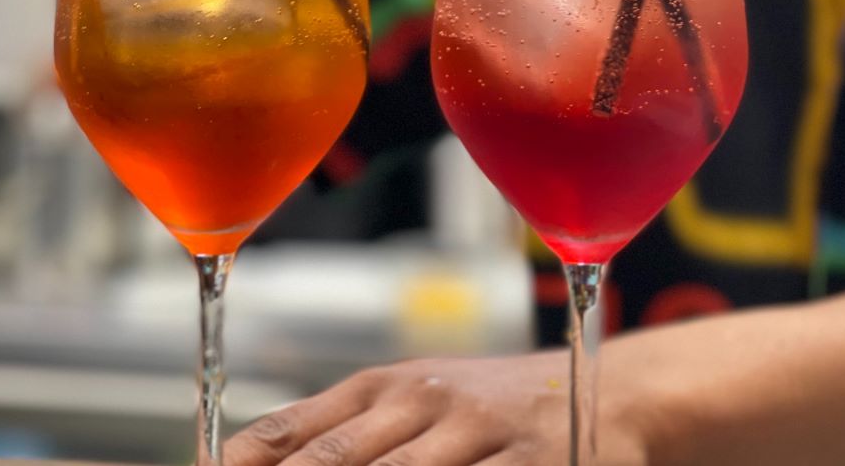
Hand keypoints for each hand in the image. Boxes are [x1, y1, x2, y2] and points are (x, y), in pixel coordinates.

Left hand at [224, 351, 651, 464]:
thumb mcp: (416, 402)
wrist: (604, 388)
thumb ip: (346, 429)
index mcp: (386, 386)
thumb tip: (251, 461)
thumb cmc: (490, 407)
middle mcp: (425, 403)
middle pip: (332, 461)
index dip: (240, 464)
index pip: (292, 430)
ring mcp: (479, 434)